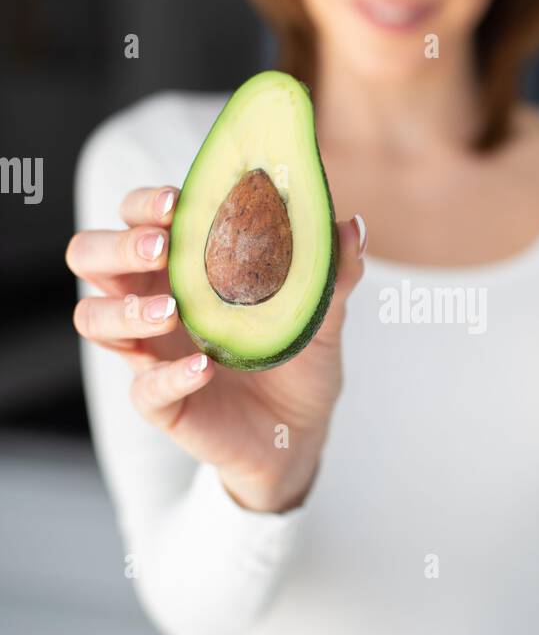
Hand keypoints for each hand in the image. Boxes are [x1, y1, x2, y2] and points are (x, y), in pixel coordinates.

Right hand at [66, 185, 365, 511]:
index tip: (177, 202)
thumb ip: (333, 271)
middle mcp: (152, 298)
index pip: (136, 217)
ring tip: (173, 312)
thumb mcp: (323, 313)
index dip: (144, 205)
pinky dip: (169, 376)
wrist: (302, 432)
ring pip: (93, 318)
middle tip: (161, 249)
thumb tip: (351, 225)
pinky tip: (204, 368)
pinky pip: (143, 388)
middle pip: (91, 256)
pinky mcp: (160, 401)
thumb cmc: (298, 358)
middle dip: (117, 246)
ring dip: (126, 309)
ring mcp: (149, 351)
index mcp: (182, 263)